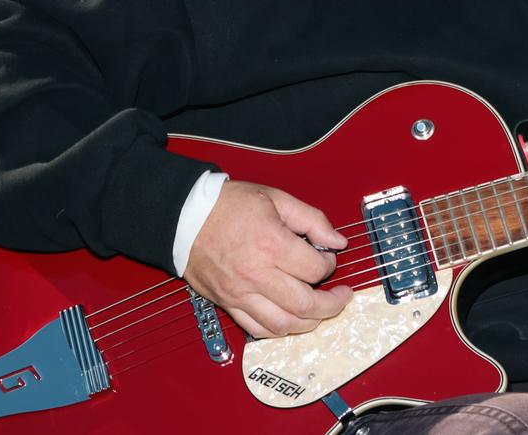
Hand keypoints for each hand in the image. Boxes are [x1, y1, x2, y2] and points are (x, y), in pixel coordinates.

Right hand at [184, 181, 351, 338]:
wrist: (184, 217)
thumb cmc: (227, 205)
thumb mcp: (276, 198)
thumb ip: (312, 219)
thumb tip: (337, 241)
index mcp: (271, 245)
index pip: (316, 269)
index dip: (330, 264)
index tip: (328, 257)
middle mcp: (256, 275)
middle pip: (305, 305)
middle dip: (332, 304)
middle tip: (342, 297)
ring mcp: (240, 294)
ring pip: (283, 325)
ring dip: (309, 323)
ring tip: (321, 312)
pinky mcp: (227, 303)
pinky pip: (257, 329)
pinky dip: (279, 330)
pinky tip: (291, 319)